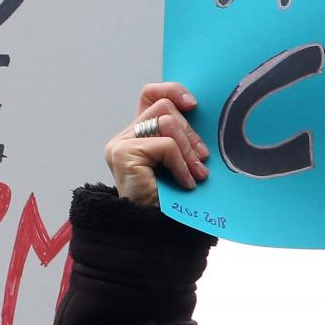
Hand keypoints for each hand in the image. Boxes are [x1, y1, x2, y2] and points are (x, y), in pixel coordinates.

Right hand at [105, 82, 211, 205]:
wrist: (154, 233)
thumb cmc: (171, 201)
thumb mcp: (180, 161)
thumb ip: (182, 138)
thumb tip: (200, 112)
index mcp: (138, 134)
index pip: (150, 94)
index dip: (172, 91)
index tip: (193, 105)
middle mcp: (125, 136)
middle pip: (164, 107)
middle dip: (190, 133)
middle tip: (203, 159)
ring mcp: (121, 144)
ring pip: (166, 122)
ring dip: (188, 150)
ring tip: (196, 174)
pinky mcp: (123, 153)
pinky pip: (166, 145)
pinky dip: (181, 164)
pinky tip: (186, 183)